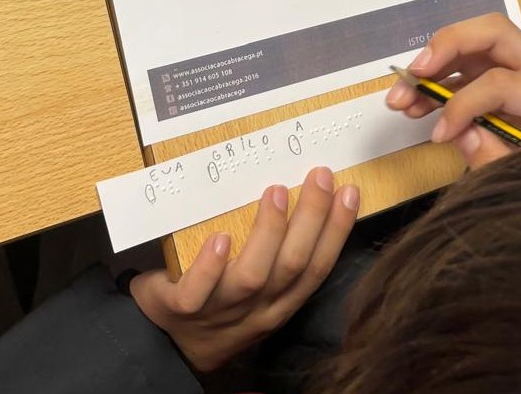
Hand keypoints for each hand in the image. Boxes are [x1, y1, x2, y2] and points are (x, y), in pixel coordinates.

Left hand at [130, 167, 358, 372]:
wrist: (171, 344)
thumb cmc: (222, 300)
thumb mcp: (260, 285)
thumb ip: (278, 251)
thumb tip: (302, 194)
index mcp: (282, 301)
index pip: (319, 265)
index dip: (337, 230)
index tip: (349, 191)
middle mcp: (258, 308)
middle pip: (293, 265)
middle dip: (312, 218)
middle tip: (319, 175)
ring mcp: (221, 310)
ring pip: (252, 276)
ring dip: (268, 232)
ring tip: (276, 192)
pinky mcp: (183, 308)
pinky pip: (197, 292)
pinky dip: (211, 266)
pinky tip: (221, 237)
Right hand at [385, 13, 520, 169]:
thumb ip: (495, 157)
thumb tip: (459, 132)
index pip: (500, 82)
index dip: (463, 104)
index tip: (439, 135)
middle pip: (492, 32)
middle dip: (448, 45)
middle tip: (415, 73)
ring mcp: (518, 70)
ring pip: (472, 42)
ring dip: (431, 63)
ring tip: (401, 98)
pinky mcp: (499, 78)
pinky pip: (463, 67)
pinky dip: (435, 80)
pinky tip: (414, 104)